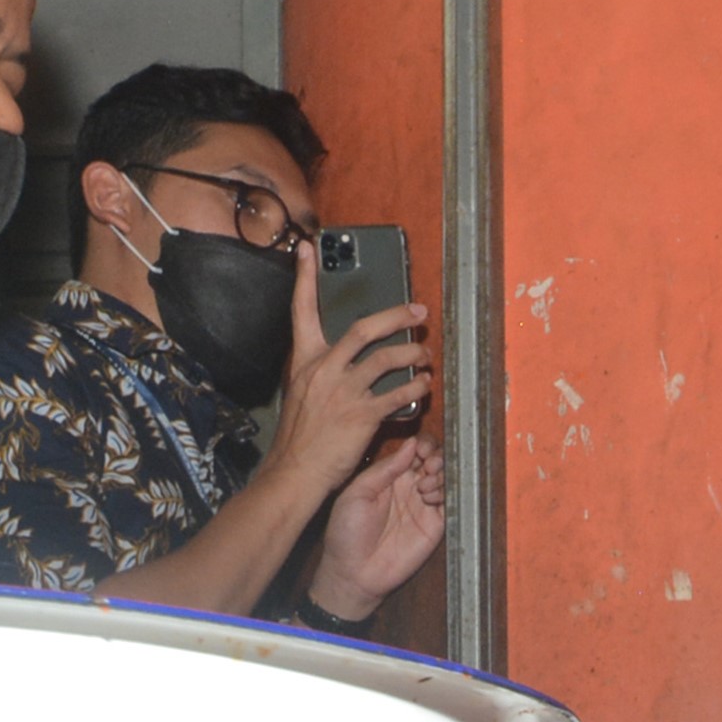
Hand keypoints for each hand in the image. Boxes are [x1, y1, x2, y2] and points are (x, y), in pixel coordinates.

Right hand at [262, 245, 432, 498]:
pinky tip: (425, 387)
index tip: (309, 248)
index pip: (302, 309)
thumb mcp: (302, 393)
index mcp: (305, 361)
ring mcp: (343, 391)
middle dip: (397, 316)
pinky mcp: (362, 415)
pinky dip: (417, 389)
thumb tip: (346, 361)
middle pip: (364, 328)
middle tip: (418, 311)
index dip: (304, 277)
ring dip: (413, 354)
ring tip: (426, 355)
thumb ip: (322, 371)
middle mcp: (324, 369)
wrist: (295, 472)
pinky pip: (398, 394)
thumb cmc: (300, 437)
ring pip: (387, 359)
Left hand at [306, 433, 445, 620]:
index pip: (415, 452)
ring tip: (424, 486)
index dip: (423, 446)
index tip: (421, 448)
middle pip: (435, 462)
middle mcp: (410, 489)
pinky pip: (451, 504)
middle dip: (437, 456)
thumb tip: (411, 445)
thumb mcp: (358, 492)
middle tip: (429, 463)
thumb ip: (385, 469)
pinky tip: (429, 496)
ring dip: (440, 475)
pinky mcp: (435, 527)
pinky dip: (446, 494)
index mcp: (390, 478)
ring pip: (445, 480)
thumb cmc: (346, 534)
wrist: (353, 572)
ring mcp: (424, 507)